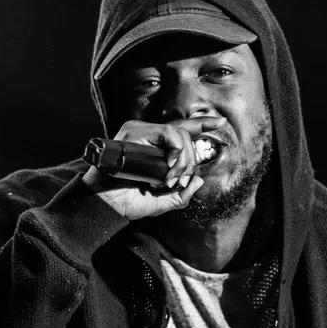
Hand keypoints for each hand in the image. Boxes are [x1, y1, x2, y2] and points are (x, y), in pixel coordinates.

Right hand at [81, 117, 226, 219]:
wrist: (105, 205)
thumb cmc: (127, 202)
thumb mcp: (161, 202)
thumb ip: (181, 195)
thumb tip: (198, 180)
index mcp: (154, 147)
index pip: (182, 130)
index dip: (202, 124)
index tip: (221, 122)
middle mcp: (147, 135)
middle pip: (184, 134)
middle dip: (191, 160)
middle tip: (179, 181)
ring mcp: (139, 131)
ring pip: (178, 133)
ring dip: (183, 159)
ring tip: (170, 179)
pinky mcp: (133, 132)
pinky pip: (167, 133)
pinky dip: (175, 150)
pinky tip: (168, 167)